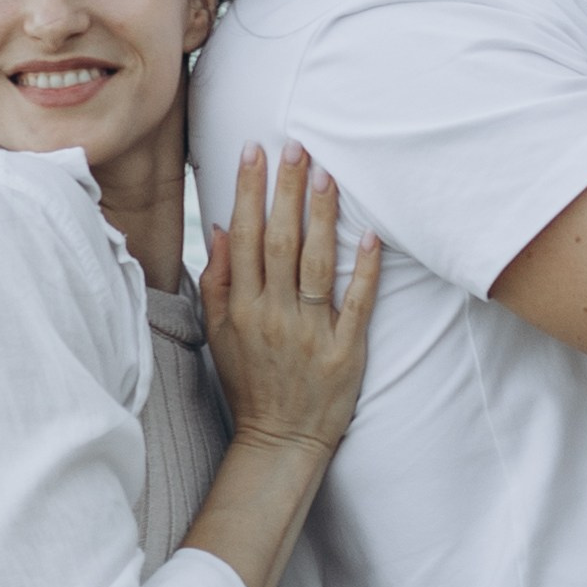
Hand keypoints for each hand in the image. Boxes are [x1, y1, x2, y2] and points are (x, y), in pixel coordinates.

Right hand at [201, 142, 379, 457]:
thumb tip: (221, 229)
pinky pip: (355, 304)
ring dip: (322, 218)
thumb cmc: (250, 381)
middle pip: (280, 242)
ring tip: (327, 175)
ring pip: (315, 265)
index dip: (249, 192)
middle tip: (296, 146)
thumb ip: (218, 281)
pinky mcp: (345, 351)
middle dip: (286, 191)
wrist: (280, 440)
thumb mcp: (220, 334)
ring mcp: (311, 333)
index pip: (245, 237)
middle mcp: (274, 315)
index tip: (255, 151)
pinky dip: (362, 271)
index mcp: (243, 308)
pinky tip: (368, 237)